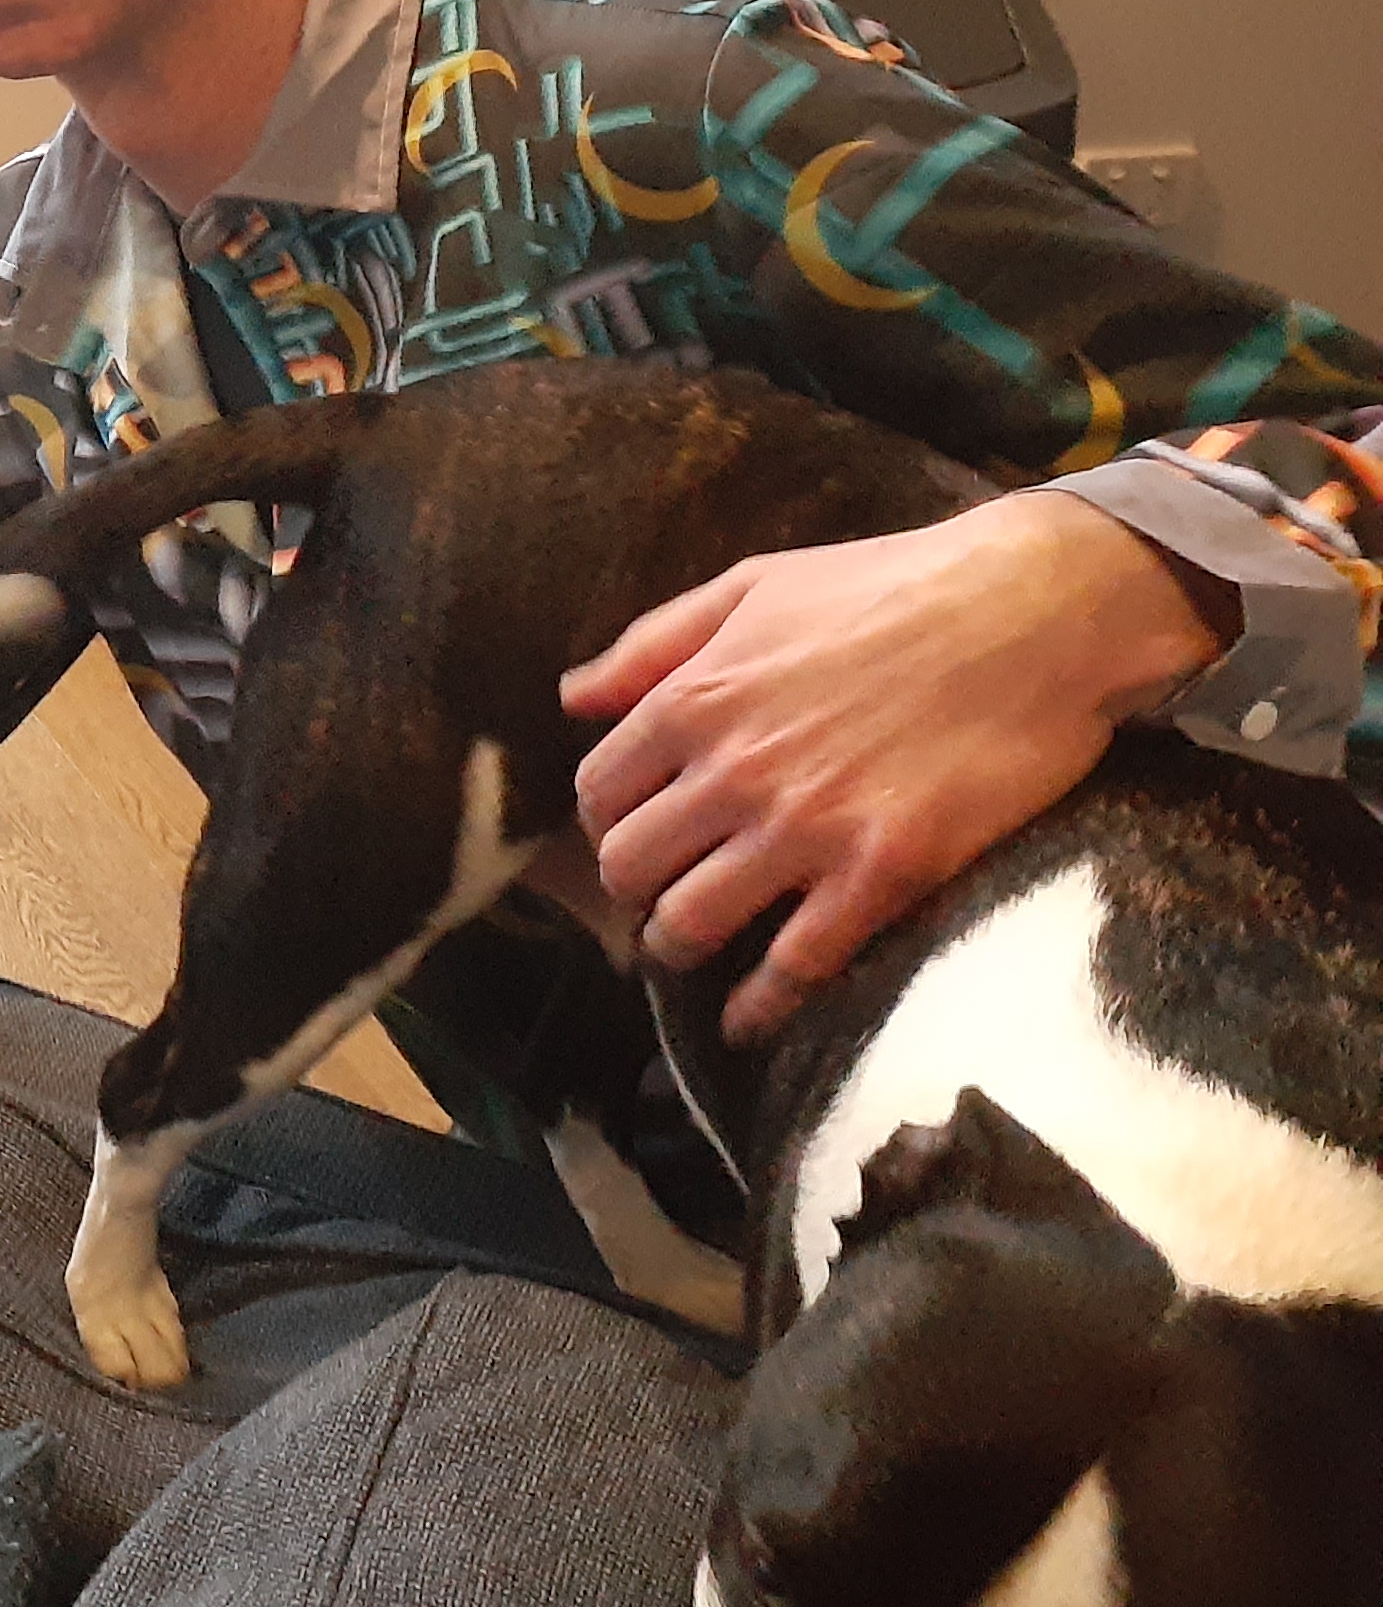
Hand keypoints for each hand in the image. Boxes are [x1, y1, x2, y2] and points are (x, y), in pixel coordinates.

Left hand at [561, 492, 1217, 1042]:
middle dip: (631, 888)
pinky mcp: (883, 873)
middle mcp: (732, 771)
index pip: (598, 792)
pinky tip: (746, 1021)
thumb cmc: (891, 585)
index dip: (606, 819)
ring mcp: (805, 828)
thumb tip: (574, 698)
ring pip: (690, 923)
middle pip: (629, 866)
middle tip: (656, 892)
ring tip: (688, 947)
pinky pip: (796, 964)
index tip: (631, 829)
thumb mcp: (752, 586)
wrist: (1032, 612)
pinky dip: (759, 1004)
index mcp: (693, 700)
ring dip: (676, 945)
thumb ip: (652, 645)